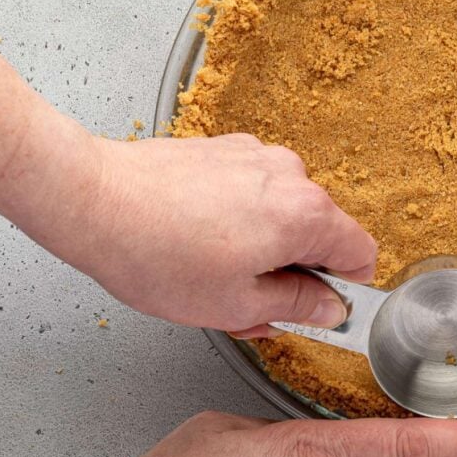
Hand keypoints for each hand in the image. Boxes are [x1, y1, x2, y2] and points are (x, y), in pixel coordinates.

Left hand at [67, 133, 377, 334]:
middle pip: (321, 233)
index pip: (362, 252)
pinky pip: (254, 191)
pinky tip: (198, 239)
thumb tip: (330, 308)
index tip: (319, 307)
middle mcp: (291, 175)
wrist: (95, 200)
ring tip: (213, 272)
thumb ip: (297, 307)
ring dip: (264, 246)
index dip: (346, 288)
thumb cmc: (157, 254)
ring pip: (284, 213)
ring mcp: (258, 156)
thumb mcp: (236, 305)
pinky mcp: (227, 148)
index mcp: (306, 214)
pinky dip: (240, 219)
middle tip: (248, 302)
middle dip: (294, 271)